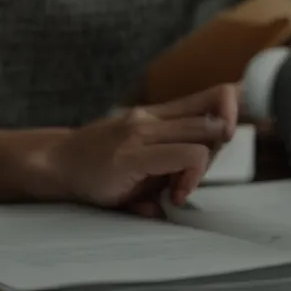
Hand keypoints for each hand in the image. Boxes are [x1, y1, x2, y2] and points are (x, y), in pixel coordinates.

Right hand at [43, 84, 238, 214]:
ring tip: (179, 185)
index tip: (236, 132)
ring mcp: (141, 133)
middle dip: (220, 148)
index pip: (210, 96)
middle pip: (214, 119)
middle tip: (194, 174)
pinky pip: (185, 156)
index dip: (234, 107)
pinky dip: (191, 176)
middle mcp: (151, 118)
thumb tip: (207, 161)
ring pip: (205, 135)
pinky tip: (173, 194)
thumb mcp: (140, 149)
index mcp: (156, 114)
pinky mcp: (132, 155)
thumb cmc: (97, 163)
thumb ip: (172, 156)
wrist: (55, 164)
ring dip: (204, 164)